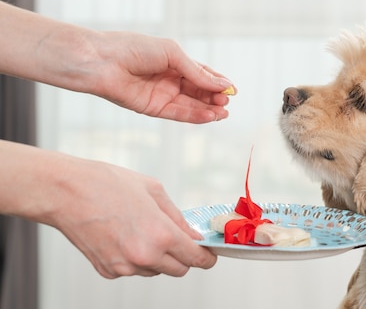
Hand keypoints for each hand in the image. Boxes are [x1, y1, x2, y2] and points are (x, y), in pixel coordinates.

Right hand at [48, 157, 216, 277]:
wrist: (67, 192)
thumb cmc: (106, 185)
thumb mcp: (154, 191)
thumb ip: (177, 217)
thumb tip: (192, 234)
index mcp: (160, 235)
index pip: (195, 259)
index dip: (206, 258)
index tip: (209, 255)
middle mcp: (144, 256)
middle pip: (179, 270)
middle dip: (185, 257)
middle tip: (181, 239)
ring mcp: (124, 266)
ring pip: (156, 270)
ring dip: (159, 257)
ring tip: (145, 230)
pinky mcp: (107, 270)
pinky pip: (133, 270)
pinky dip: (136, 259)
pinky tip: (126, 236)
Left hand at [90, 31, 234, 123]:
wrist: (101, 60)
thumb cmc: (133, 48)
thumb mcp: (172, 54)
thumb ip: (197, 72)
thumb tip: (222, 85)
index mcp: (173, 61)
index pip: (201, 73)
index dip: (217, 81)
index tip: (233, 89)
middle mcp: (169, 79)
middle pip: (199, 91)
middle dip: (215, 97)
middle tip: (228, 101)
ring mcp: (161, 94)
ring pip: (191, 105)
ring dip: (208, 109)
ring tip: (224, 112)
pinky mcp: (152, 108)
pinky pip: (178, 114)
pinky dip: (195, 116)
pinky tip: (209, 116)